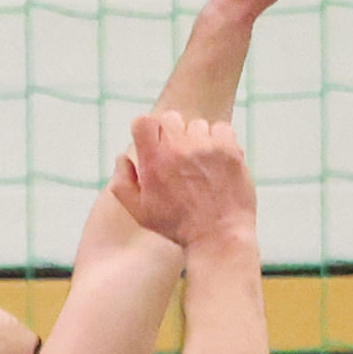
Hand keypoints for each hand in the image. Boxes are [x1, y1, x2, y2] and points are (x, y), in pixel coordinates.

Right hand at [112, 112, 252, 250]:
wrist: (218, 236)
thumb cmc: (177, 226)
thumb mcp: (140, 212)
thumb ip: (123, 183)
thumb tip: (123, 157)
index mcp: (154, 161)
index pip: (143, 122)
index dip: (146, 130)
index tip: (154, 144)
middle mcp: (178, 148)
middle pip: (171, 117)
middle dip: (172, 134)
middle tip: (178, 158)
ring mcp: (206, 146)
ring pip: (197, 125)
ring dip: (197, 140)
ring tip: (200, 166)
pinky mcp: (229, 149)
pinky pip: (221, 129)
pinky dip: (219, 142)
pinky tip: (216, 163)